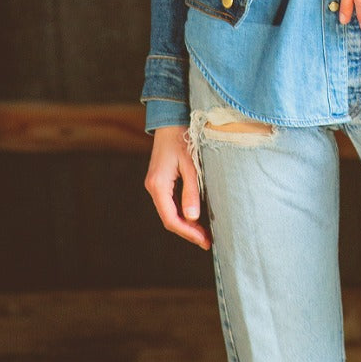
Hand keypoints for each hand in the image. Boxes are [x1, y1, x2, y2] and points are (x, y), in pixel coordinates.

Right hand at [144, 125, 210, 249]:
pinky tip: (195, 217)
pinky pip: (170, 203)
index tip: (204, 241)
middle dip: (188, 231)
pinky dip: (182, 213)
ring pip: (169, 212)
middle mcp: (153, 188)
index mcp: (158, 185)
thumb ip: (191, 191)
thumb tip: (192, 218)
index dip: (187, 232)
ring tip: (204, 233)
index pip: (170, 218)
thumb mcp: (190, 165)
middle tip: (207, 241)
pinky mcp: (160, 182)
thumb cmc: (182, 138)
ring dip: (186, 224)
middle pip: (169, 218)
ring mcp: (155, 185)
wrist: (170, 120)